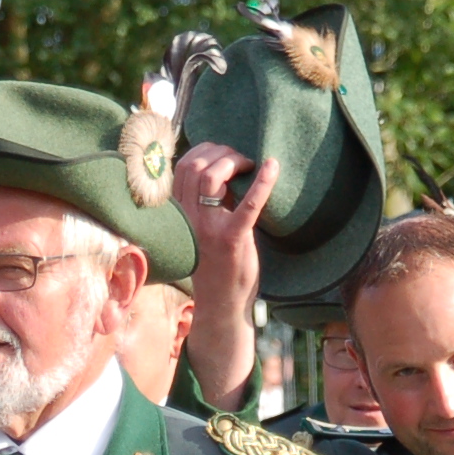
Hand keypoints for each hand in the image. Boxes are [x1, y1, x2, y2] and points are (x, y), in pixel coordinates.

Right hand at [171, 143, 278, 414]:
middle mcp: (189, 218)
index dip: (204, 150)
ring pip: (211, 176)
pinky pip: (247, 204)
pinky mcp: (232, 239)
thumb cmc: (217, 264)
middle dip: (221, 152)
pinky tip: (273, 167)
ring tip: (251, 164)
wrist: (221, 304)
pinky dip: (262, 182)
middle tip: (242, 159)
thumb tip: (226, 168)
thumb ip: (207, 201)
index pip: (183, 166)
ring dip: (235, 161)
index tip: (224, 153)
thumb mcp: (203, 228)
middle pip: (195, 165)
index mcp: (180, 213)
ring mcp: (209, 228)